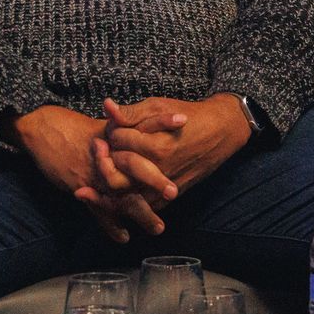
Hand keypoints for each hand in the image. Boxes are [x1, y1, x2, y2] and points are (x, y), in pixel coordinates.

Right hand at [7, 105, 159, 242]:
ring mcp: (94, 174)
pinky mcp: (80, 187)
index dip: (162, 124)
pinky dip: (110, 226)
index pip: (142, 128)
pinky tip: (124, 237)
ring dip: (140, 212)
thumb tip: (161, 122)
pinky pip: (98, 210)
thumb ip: (129, 120)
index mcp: (114, 135)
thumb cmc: (75, 127)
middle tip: (174, 192)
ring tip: (158, 227)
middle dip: (155, 180)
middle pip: (135, 167)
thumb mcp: (106, 122)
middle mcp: (107, 155)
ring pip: (120, 195)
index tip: (183, 122)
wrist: (45, 130)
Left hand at [98, 94, 250, 196]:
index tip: (111, 127)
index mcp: (157, 147)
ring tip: (93, 180)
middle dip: (102, 160)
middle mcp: (159, 170)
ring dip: (105, 190)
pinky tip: (108, 197)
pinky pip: (140, 207)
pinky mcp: (168, 197)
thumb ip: (131, 112)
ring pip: (124, 197)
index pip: (118, 141)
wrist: (220, 133)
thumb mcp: (160, 107)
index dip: (111, 131)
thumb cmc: (190, 117)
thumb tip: (106, 106)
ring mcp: (164, 187)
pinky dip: (123, 204)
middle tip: (99, 148)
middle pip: (114, 173)